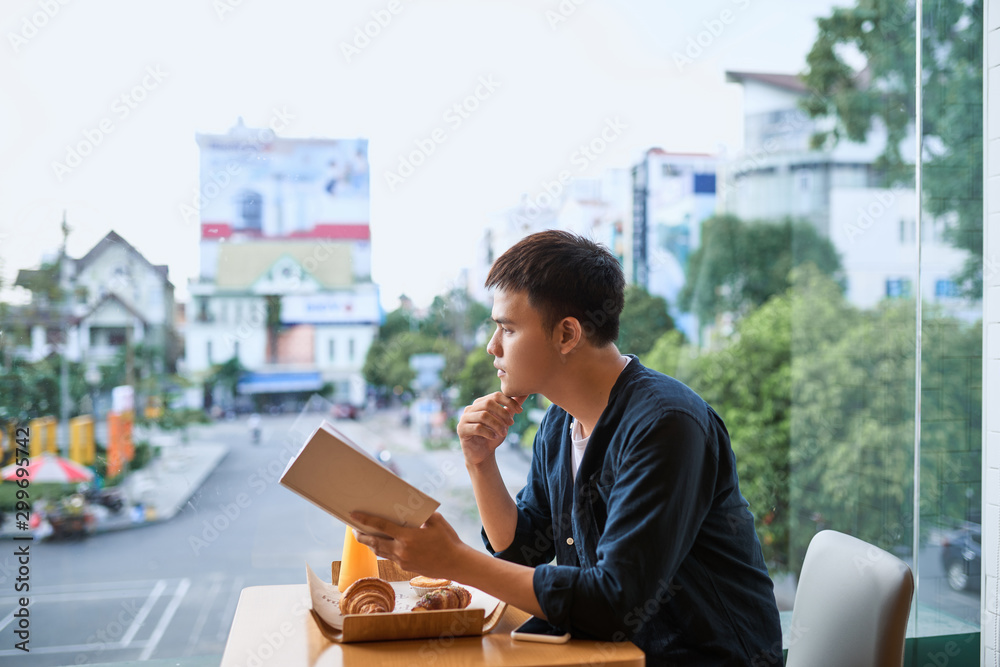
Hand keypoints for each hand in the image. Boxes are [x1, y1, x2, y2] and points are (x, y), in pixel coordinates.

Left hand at [351, 511, 467, 578]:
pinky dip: (384, 550)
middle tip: (354, 530)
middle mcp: (402, 551)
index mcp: (408, 537)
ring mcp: (403, 561)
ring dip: (371, 544)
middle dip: (362, 536)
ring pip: (380, 552)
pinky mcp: (406, 567)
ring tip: (365, 536)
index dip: (365, 520)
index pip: (381, 526)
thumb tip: (410, 507)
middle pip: (374, 543)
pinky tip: (384, 544)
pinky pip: (390, 557)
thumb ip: (421, 514)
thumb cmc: (448, 540)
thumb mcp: (436, 521)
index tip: (353, 516)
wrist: (456, 564)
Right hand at [457, 392, 526, 466]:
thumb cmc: (493, 435)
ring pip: (483, 416)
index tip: (520, 411)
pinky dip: (489, 432)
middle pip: (488, 403)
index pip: (495, 395)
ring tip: (504, 433)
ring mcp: (464, 418)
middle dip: (503, 413)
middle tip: (511, 423)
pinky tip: (494, 437)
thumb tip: (525, 393)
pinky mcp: (461, 430)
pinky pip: (477, 427)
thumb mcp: (505, 420)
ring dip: (497, 424)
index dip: (509, 401)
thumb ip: (512, 407)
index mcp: (480, 403)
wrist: (482, 454)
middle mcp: (470, 408)